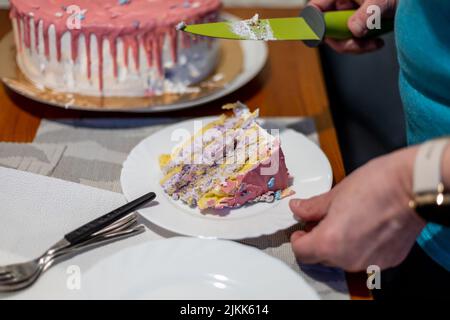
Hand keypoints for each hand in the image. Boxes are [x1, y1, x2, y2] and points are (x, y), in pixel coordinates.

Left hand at [290, 146, 425, 271]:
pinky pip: (364, 257)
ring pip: (342, 259)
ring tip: (348, 221)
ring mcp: (369, 263)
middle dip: (318, 240)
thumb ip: (312, 207)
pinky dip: (360, 246)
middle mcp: (347, 259)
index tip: (302, 229)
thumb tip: (298, 209)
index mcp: (329, 243)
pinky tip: (366, 227)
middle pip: (321, 257)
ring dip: (339, 244)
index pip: (301, 252)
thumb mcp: (335, 194)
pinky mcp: (387, 261)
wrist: (413, 187)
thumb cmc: (376, 185)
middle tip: (324, 220)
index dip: (298, 238)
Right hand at [309, 0, 397, 52]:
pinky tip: (377, 42)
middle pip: (326, 28)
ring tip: (374, 43)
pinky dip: (363, 45)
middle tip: (358, 43)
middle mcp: (342, 3)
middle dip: (342, 41)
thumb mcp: (383, 1)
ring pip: (339, 37)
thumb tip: (354, 30)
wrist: (413, 3)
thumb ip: (368, 14)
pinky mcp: (359, 24)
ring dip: (355, 46)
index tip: (321, 37)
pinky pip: (352, 39)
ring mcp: (350, 14)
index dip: (313, 24)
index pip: (316, 8)